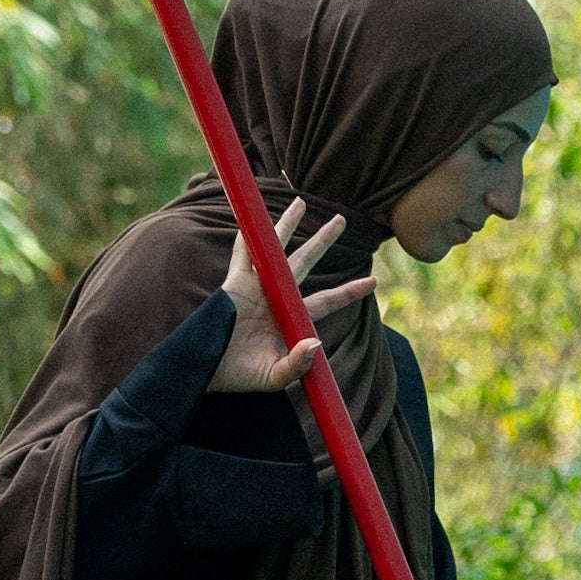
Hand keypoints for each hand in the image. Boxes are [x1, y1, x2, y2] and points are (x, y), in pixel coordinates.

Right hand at [207, 200, 376, 392]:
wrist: (206, 370)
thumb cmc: (241, 377)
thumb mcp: (274, 378)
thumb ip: (297, 365)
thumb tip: (316, 343)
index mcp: (292, 319)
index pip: (327, 300)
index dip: (349, 291)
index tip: (374, 281)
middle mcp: (277, 298)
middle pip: (306, 262)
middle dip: (323, 241)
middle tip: (341, 220)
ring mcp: (256, 288)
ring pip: (275, 249)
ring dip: (287, 226)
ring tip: (300, 201)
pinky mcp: (235, 284)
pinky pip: (243, 255)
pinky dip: (247, 237)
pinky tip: (254, 218)